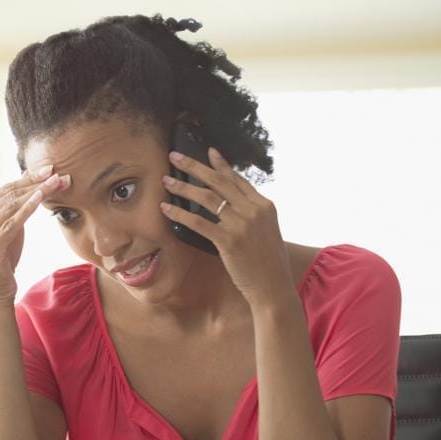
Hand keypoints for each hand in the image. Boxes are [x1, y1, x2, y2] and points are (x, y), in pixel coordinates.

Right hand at [0, 166, 70, 305]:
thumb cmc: (3, 260)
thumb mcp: (9, 228)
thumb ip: (15, 205)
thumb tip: (30, 177)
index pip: (5, 189)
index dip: (29, 178)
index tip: (50, 169)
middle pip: (9, 195)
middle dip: (36, 183)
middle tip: (58, 174)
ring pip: (11, 207)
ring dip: (37, 193)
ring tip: (57, 183)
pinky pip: (11, 225)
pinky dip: (27, 210)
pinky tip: (41, 199)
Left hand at [160, 147, 293, 309]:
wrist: (273, 286)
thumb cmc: (268, 263)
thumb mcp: (267, 232)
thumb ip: (252, 215)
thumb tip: (234, 205)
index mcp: (264, 205)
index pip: (237, 179)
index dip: (221, 165)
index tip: (208, 152)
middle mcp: (253, 210)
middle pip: (219, 182)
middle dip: (194, 166)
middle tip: (175, 156)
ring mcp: (241, 224)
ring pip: (207, 198)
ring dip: (183, 187)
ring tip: (166, 181)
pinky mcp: (229, 241)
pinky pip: (199, 222)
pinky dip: (180, 214)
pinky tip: (167, 209)